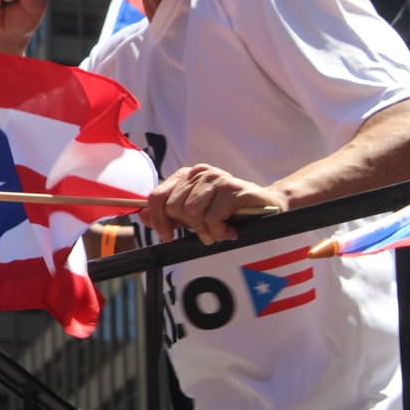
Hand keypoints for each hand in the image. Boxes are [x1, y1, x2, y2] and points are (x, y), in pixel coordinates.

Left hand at [143, 163, 288, 244]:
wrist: (267, 207)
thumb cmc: (228, 211)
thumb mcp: (195, 214)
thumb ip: (169, 215)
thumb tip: (142, 217)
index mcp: (185, 176)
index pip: (156, 197)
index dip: (157, 220)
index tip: (167, 236)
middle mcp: (198, 172)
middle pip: (174, 207)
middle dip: (189, 226)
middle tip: (207, 230)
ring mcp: (215, 178)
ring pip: (192, 212)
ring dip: (207, 229)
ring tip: (220, 228)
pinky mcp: (232, 188)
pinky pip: (213, 216)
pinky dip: (221, 230)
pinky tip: (231, 229)